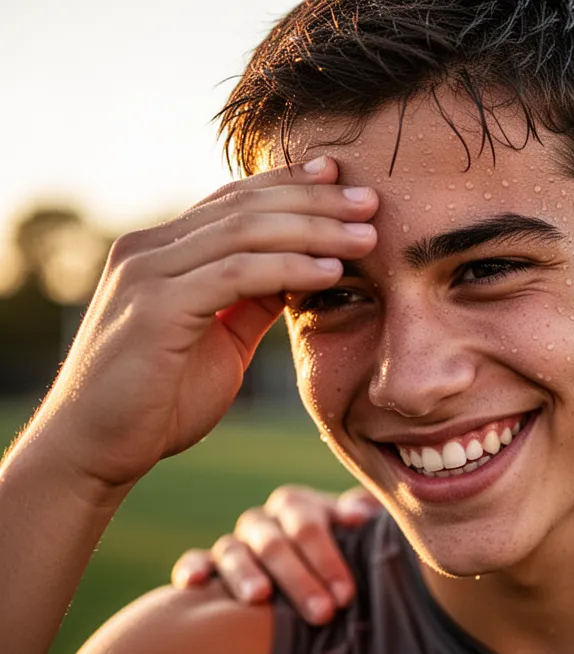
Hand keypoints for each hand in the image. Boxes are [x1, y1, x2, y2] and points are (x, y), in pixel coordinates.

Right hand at [30, 157, 377, 488]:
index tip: (340, 177)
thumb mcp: (220, 338)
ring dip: (314, 230)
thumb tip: (302, 271)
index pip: (234, 201)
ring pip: (245, 231)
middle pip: (246, 207)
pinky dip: (289, 268)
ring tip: (366, 236)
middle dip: (315, 200)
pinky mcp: (156, 306)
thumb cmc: (160, 399)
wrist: (96, 450)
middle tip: (371, 201)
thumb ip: (253, 300)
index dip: (290, 184)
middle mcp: (149, 249)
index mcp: (162, 251)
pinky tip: (330, 272)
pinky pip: (236, 273)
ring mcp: (148, 273)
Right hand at [171, 485, 382, 623]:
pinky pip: (194, 560)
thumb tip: (363, 514)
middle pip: (275, 543)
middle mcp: (264, 522)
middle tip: (322, 613)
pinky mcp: (209, 565)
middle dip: (299, 579)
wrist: (311, 575)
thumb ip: (364, 518)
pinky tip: (193, 584)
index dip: (328, 559)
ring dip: (245, 573)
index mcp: (299, 506)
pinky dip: (192, 568)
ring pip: (232, 550)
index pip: (310, 526)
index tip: (347, 595)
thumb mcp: (358, 536)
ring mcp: (235, 543)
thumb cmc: (344, 556)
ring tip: (259, 598)